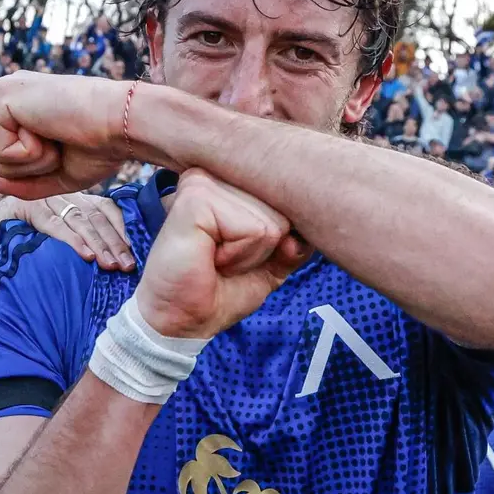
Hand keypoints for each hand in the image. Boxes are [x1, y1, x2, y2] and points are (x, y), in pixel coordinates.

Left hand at [0, 72, 130, 196]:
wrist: (123, 124)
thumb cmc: (100, 147)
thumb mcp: (58, 174)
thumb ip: (21, 182)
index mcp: (23, 107)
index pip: (13, 160)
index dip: (44, 168)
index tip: (71, 141)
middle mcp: (10, 95)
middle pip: (2, 163)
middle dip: (38, 166)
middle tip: (66, 139)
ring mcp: (3, 92)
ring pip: (0, 163)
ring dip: (37, 160)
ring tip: (60, 132)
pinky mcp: (2, 97)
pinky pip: (2, 154)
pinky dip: (32, 153)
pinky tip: (51, 127)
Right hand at [0, 192, 134, 269]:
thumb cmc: (27, 243)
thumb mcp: (60, 242)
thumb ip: (84, 242)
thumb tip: (117, 264)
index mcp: (77, 201)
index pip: (108, 210)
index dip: (123, 231)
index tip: (135, 255)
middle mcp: (64, 195)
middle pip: (98, 217)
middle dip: (115, 243)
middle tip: (128, 266)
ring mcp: (46, 198)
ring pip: (80, 220)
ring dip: (98, 244)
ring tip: (111, 265)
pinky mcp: (26, 206)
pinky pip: (54, 224)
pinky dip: (71, 240)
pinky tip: (86, 255)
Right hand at [135, 169, 310, 339]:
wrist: (182, 320)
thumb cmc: (221, 289)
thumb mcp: (273, 263)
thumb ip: (297, 238)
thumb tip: (311, 221)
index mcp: (231, 181)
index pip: (287, 197)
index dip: (278, 239)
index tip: (240, 254)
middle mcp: (217, 173)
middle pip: (283, 207)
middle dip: (265, 247)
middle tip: (225, 260)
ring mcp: (205, 181)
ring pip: (272, 221)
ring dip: (250, 254)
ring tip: (216, 259)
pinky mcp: (195, 197)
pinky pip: (254, 229)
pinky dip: (240, 256)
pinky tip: (210, 257)